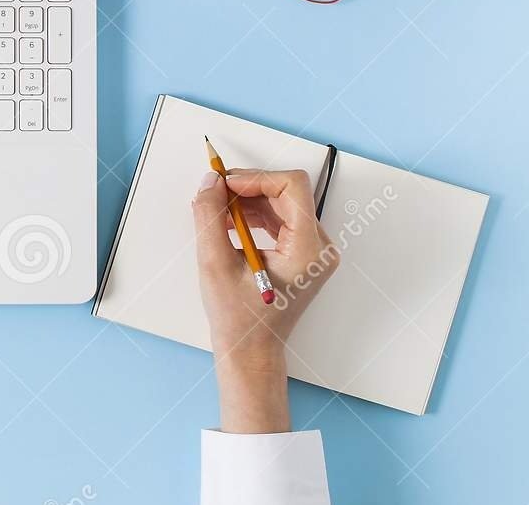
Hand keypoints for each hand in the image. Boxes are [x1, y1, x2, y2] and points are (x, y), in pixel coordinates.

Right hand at [192, 168, 337, 432]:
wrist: (251, 351)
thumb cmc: (238, 318)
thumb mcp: (215, 263)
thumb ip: (210, 216)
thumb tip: (210, 180)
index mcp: (307, 250)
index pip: (291, 187)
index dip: (255, 178)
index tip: (225, 184)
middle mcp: (319, 247)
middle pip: (286, 192)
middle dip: (248, 187)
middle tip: (214, 193)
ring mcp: (313, 251)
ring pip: (282, 202)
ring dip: (247, 200)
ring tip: (217, 213)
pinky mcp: (302, 253)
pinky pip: (280, 218)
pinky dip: (253, 214)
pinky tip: (229, 224)